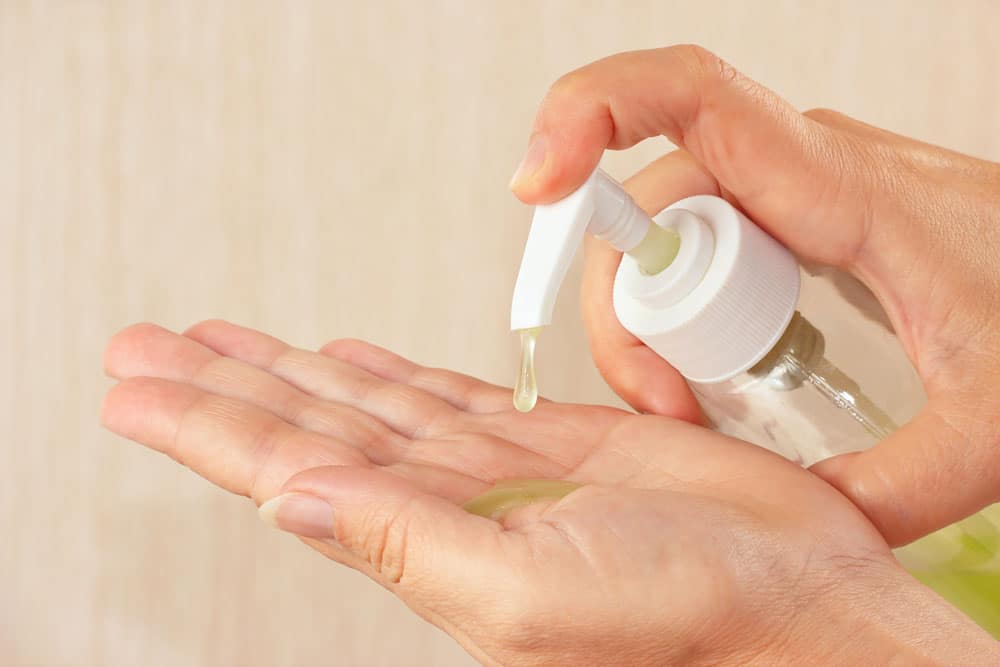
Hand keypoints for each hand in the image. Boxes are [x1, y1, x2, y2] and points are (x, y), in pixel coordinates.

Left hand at [101, 321, 996, 665]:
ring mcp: (494, 467)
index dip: (203, 426)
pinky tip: (354, 357)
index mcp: (422, 542)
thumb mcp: (523, 592)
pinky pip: (446, 393)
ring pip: (366, 403)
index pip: (282, 469)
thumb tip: (287, 498)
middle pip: (307, 426)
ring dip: (294, 369)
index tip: (136, 389)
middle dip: (226, 385)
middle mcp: (444, 502)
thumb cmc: (679, 616)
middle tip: (152, 348)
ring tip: (228, 342)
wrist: (788, 592)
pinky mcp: (549, 439)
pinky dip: (392, 371)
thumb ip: (401, 543)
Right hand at [508, 45, 999, 545]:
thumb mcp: (990, 424)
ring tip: (689, 403)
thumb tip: (800, 526)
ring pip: (656, 229)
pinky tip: (701, 367)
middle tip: (667, 407)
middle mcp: (793, 169)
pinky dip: (668, 309)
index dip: (589, 112)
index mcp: (834, 185)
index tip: (536, 186)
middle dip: (621, 307)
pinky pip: (687, 243)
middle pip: (643, 201)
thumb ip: (892, 489)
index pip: (686, 95)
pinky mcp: (780, 214)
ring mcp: (782, 189)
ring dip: (644, 319)